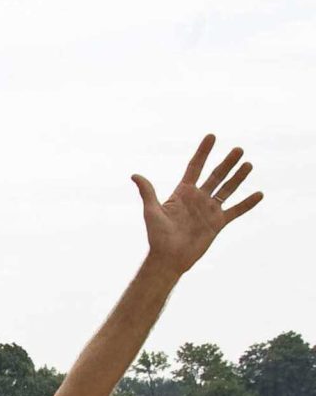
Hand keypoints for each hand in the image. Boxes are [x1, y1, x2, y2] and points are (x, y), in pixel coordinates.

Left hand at [137, 135, 261, 274]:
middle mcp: (198, 198)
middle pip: (215, 176)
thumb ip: (148, 192)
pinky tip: (259, 194)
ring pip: (227, 189)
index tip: (212, 136)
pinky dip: (247, 203)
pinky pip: (236, 210)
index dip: (203, 152)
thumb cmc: (157, 236)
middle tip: (239, 149)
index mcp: (183, 193)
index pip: (195, 167)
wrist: (169, 258)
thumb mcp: (152, 212)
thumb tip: (135, 175)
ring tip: (248, 164)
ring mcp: (209, 210)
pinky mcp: (218, 223)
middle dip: (227, 162)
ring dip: (238, 177)